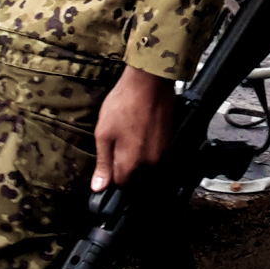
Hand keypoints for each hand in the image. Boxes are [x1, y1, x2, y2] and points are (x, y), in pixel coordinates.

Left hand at [91, 66, 175, 191]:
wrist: (149, 81)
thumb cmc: (125, 102)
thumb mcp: (104, 133)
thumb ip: (103, 163)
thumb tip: (99, 187)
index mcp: (132, 162)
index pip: (120, 183)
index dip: (111, 174)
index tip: (106, 162)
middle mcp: (151, 161)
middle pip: (135, 173)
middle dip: (125, 161)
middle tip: (116, 139)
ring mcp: (163, 150)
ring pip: (146, 161)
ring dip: (137, 151)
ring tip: (129, 129)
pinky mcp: (170, 138)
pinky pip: (156, 149)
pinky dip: (147, 142)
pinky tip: (140, 125)